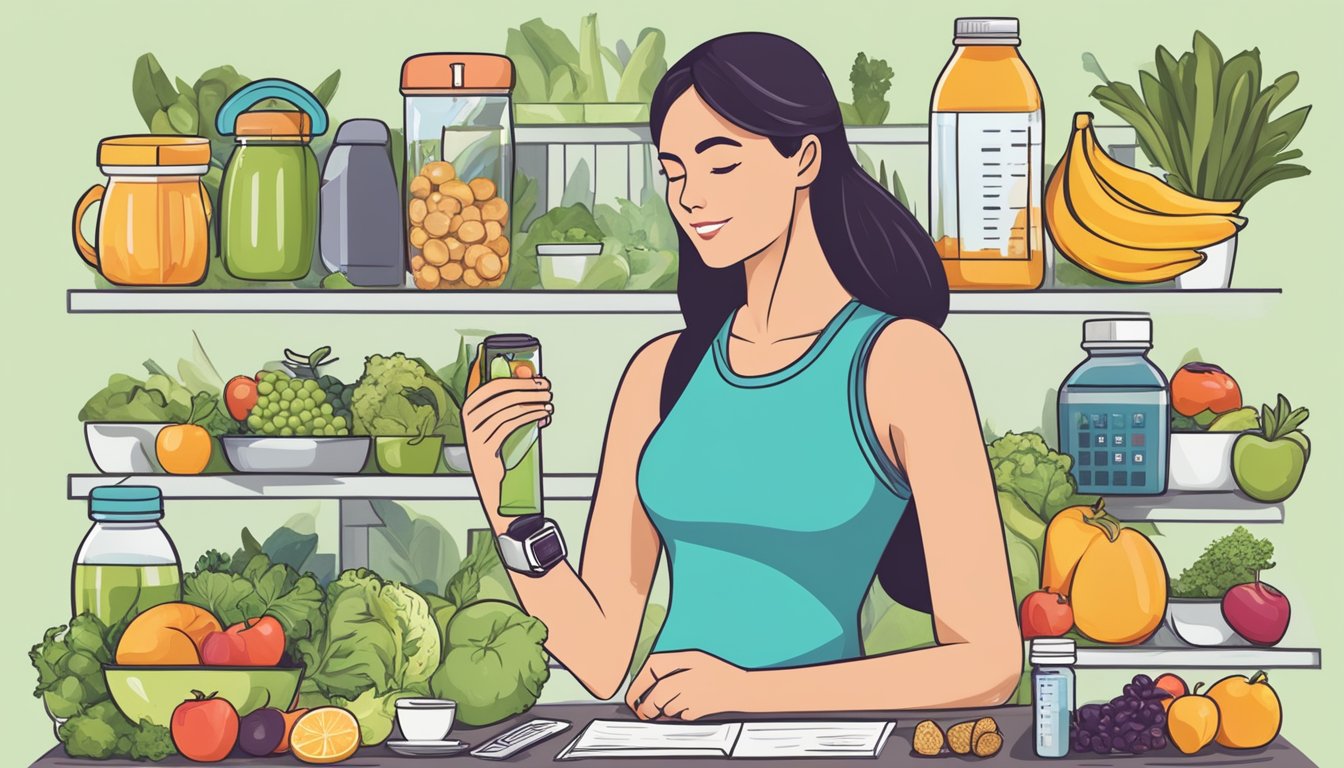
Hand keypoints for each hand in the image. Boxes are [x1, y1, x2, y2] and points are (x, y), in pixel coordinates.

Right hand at [462, 375, 552, 524]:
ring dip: (533, 405)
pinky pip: (510, 426)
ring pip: (509, 411)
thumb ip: (511, 393)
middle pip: (503, 397)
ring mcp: (475, 432)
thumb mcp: (500, 416)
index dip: (518, 380)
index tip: (538, 379)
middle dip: (529, 391)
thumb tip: (526, 371)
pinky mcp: (485, 446)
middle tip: (547, 391)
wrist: (487, 477)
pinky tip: (542, 415)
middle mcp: (468, 417)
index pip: (494, 385)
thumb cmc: (495, 441)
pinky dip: (529, 417)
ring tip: (548, 404)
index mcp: (470, 404)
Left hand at [626, 651, 749, 721]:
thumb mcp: (695, 658)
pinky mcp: (698, 711)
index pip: (651, 669)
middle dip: (648, 707)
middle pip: (656, 697)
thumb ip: (671, 664)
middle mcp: (687, 677)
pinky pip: (680, 716)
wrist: (742, 688)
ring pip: (666, 709)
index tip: (633, 694)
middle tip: (645, 710)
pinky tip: (691, 705)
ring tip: (678, 701)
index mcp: (685, 659)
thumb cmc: (718, 672)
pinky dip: (680, 714)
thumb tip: (647, 676)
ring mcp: (692, 695)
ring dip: (665, 710)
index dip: (637, 683)